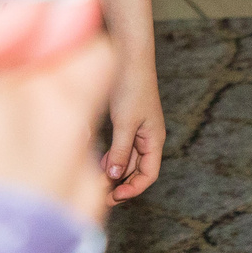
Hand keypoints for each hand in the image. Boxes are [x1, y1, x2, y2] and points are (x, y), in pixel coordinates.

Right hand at [0, 0, 120, 223]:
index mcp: (61, 110)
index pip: (90, 46)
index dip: (61, 28)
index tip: (30, 22)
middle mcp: (76, 167)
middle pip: (72, 112)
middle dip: (40, 97)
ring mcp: (59, 225)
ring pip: (54, 171)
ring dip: (23, 157)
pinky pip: (32, 224)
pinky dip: (8, 209)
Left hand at [104, 52, 163, 201]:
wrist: (129, 56)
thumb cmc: (131, 87)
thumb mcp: (125, 123)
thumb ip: (121, 151)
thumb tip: (115, 177)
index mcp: (154, 139)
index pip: (149, 174)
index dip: (133, 189)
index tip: (114, 196)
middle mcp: (148, 137)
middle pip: (138, 170)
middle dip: (121, 183)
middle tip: (100, 194)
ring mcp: (138, 129)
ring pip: (128, 159)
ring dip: (115, 171)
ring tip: (97, 179)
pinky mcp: (127, 122)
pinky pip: (121, 147)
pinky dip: (111, 156)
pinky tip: (99, 160)